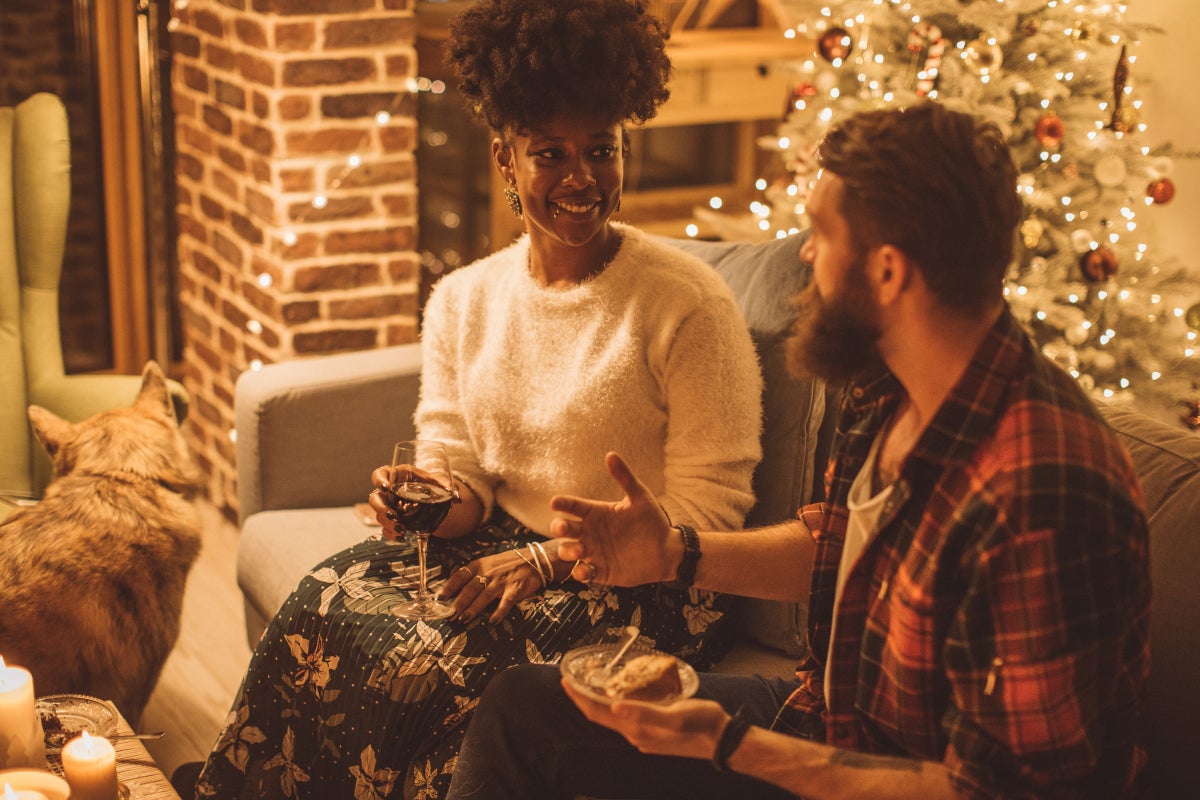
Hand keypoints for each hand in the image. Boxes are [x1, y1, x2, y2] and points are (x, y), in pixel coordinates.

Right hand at [369, 464, 458, 541]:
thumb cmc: (430, 484)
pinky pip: (385, 529)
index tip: (385, 487)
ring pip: (379, 515)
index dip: (379, 480)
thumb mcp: (436, 481)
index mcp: (395, 476)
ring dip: (388, 524)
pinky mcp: (391, 520)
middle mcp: (387, 492)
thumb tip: (456, 497)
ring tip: (402, 529)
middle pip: (375, 499)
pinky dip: (391, 534)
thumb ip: (444, 485)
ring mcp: (388, 506)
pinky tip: (401, 537)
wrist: (432, 498)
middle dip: (382, 509)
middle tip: (393, 516)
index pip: (379, 474)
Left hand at [438, 550, 543, 623]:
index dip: (449, 587)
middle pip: (470, 589)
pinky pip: (506, 602)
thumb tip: (452, 578)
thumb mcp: (488, 562)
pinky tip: (492, 622)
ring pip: (484, 596)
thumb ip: (472, 572)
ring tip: (463, 620)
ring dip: (473, 609)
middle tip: (449, 616)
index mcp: (480, 565)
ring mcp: (502, 581)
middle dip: (458, 604)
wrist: (535, 560)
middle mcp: (489, 572)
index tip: (439, 599)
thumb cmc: (508, 563)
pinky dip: (499, 612)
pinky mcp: (516, 589)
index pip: (460, 576)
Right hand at [549, 452, 674, 585]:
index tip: (555, 502)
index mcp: (596, 513)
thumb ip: (624, 477)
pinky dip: (581, 573)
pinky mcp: (600, 571)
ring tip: (579, 551)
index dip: (562, 504)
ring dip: (568, 551)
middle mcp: (590, 532)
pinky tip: (586, 570)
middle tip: (562, 527)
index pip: (573, 506)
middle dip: (559, 528)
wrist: (666, 551)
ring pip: (569, 551)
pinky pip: (583, 573)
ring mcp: (593, 552)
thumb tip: (610, 454)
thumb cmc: (652, 522)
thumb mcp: (640, 497)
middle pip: (565, 529)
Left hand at [561, 679, 727, 760]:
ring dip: (599, 700)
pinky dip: (615, 703)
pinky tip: (620, 694)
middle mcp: (636, 734)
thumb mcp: (674, 715)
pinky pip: (626, 717)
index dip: (579, 697)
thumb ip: (644, 713)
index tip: (566, 680)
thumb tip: (614, 707)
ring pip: (613, 716)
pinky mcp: (654, 732)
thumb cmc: (702, 724)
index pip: (597, 713)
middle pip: (601, 715)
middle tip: (573, 677)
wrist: (723, 740)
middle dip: (584, 697)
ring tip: (591, 682)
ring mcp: (644, 735)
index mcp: (637, 729)